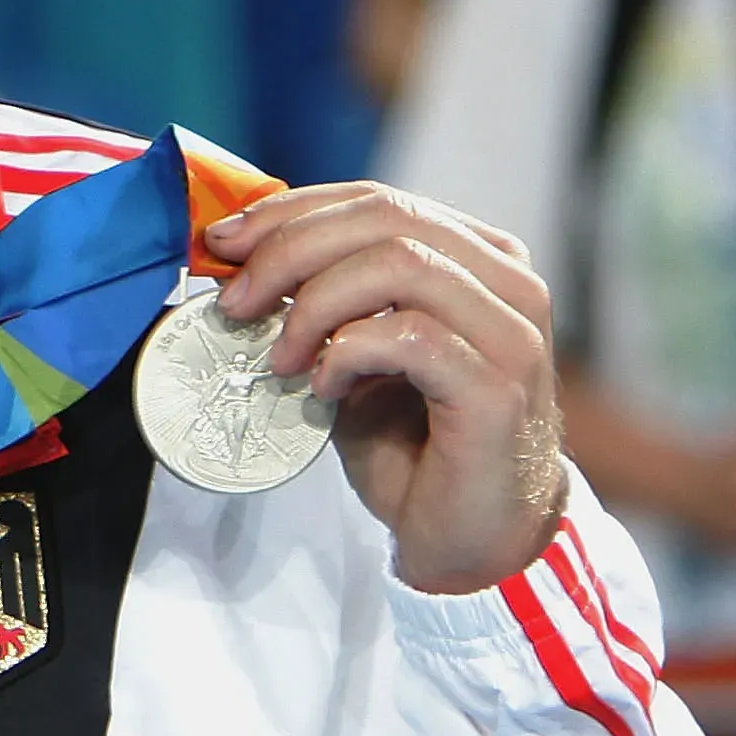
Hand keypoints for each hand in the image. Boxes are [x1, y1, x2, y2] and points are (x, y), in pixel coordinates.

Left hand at [202, 184, 565, 594]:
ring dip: (315, 303)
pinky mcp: (501, 388)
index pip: (376, 201)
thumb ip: (316, 295)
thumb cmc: (409, 440)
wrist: (468, 533)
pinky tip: (324, 386)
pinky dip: (348, 352)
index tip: (223, 243)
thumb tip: (231, 251)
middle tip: (235, 301)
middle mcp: (508, 283)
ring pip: (400, 264)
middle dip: (289, 250)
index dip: (290, 213)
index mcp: (476, 258)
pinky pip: (410, 337)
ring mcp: (513, 333)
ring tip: (280, 356)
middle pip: (385, 218)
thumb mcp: (350, 349)